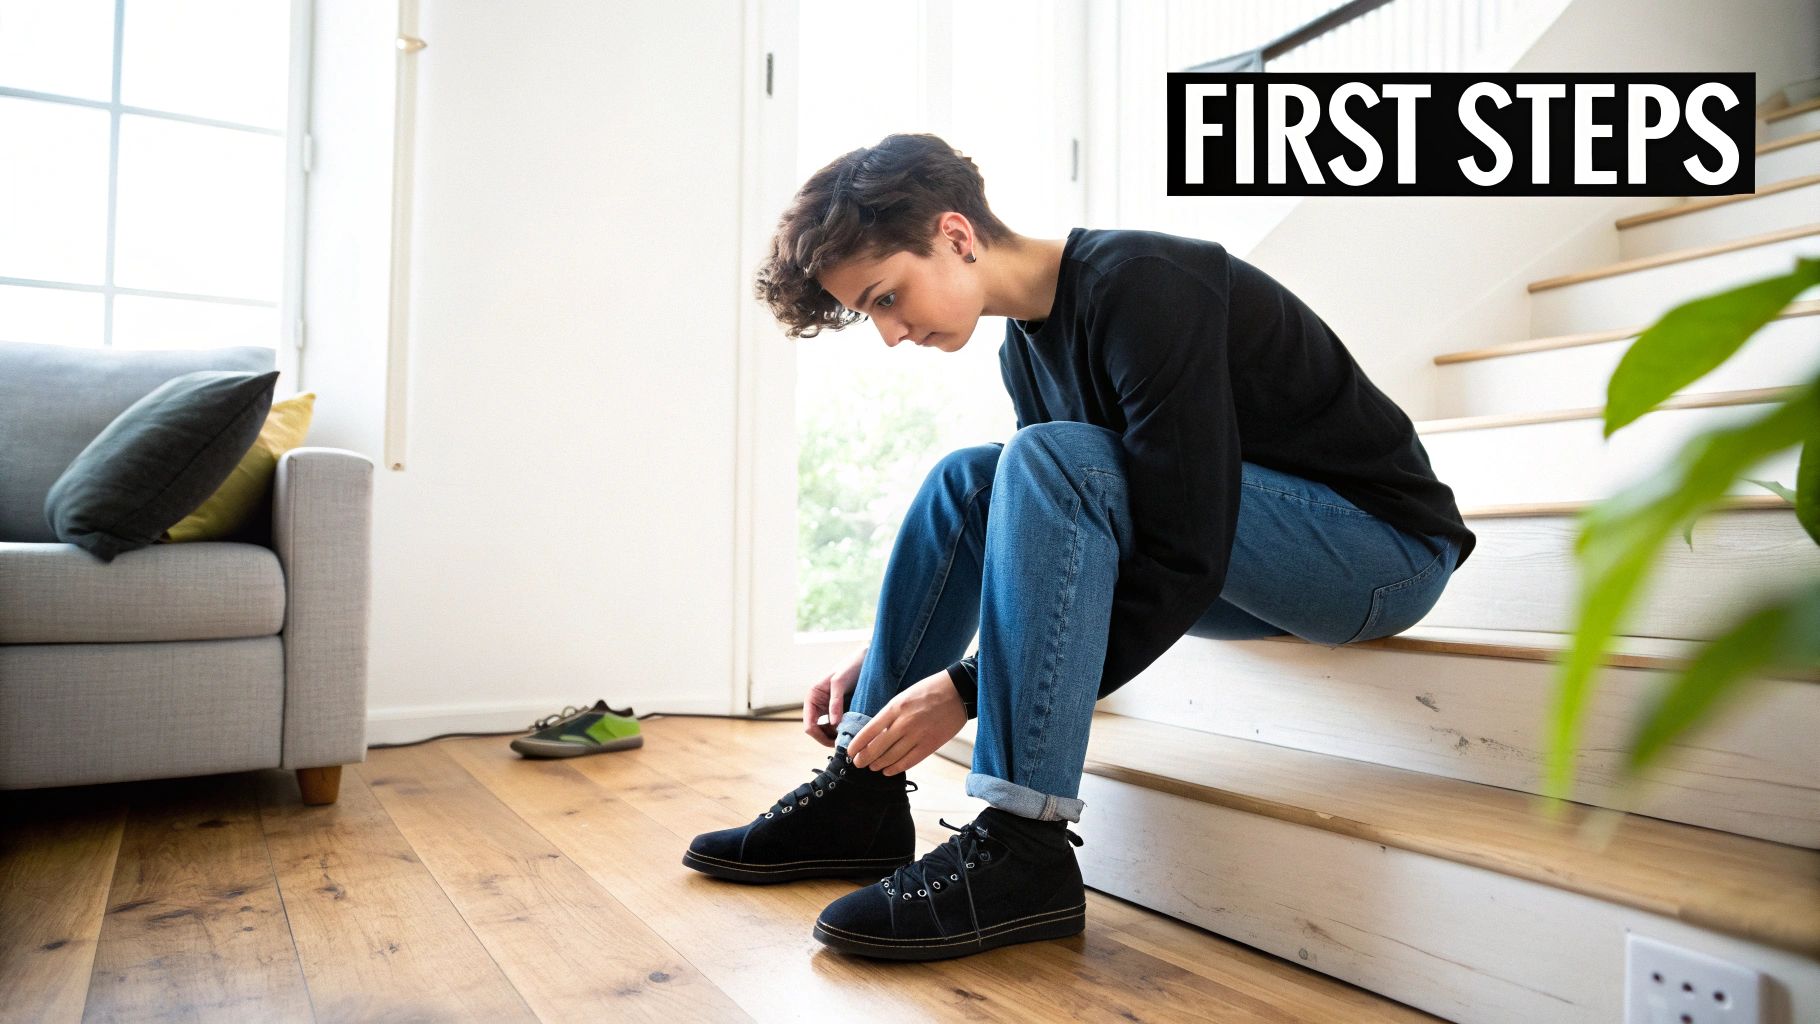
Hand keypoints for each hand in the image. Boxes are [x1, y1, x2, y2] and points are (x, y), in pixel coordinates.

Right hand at [804, 644, 866, 746]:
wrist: (866, 660)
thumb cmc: (850, 666)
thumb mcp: (840, 682)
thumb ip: (835, 702)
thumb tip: (833, 723)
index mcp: (812, 698)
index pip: (809, 726)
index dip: (820, 737)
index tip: (837, 742)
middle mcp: (818, 705)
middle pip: (818, 732)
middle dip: (830, 739)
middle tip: (847, 742)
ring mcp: (829, 709)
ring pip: (829, 732)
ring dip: (838, 736)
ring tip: (852, 736)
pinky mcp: (840, 710)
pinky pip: (839, 726)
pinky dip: (845, 730)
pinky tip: (855, 730)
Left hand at [847, 670, 967, 776]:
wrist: (958, 690)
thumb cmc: (929, 690)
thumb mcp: (904, 696)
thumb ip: (890, 714)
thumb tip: (875, 734)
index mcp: (895, 707)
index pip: (869, 730)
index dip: (857, 744)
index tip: (850, 752)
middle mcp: (904, 723)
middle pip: (877, 748)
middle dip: (864, 758)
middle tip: (858, 763)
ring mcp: (918, 735)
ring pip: (891, 757)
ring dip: (878, 765)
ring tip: (872, 767)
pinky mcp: (931, 745)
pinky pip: (909, 762)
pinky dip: (895, 768)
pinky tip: (888, 771)